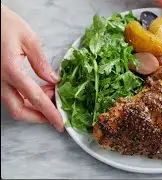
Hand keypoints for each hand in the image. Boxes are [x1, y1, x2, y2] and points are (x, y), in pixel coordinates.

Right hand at [1, 4, 62, 131]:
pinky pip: (12, 96)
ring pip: (14, 105)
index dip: (49, 113)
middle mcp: (1, 80)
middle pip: (19, 110)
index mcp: (11, 70)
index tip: (60, 124)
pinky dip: (28, 98)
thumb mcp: (28, 39)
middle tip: (57, 112)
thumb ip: (41, 62)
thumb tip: (54, 80)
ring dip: (34, 107)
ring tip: (53, 94)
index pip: (35, 99)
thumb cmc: (4, 24)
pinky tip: (42, 89)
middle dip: (39, 117)